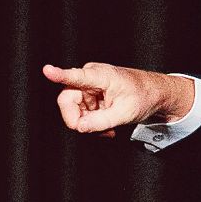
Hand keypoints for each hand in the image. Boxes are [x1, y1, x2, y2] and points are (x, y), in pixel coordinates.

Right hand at [42, 62, 193, 136]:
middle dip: (78, 120)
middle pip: (67, 101)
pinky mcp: (89, 95)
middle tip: (96, 131)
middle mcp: (89, 77)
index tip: (47, 70)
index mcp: (100, 76)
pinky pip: (81, 112)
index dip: (59, 74)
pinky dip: (92, 123)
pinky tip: (107, 126)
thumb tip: (80, 127)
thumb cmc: (143, 97)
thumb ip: (101, 121)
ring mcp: (88, 86)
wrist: (154, 93)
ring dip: (88, 124)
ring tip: (108, 129)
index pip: (76, 76)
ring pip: (74, 110)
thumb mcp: (125, 113)